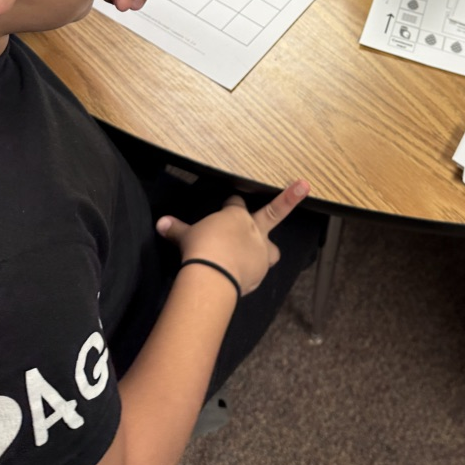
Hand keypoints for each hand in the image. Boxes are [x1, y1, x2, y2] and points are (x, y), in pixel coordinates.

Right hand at [156, 180, 309, 295]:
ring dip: (269, 252)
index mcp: (236, 216)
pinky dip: (252, 275)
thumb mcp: (185, 236)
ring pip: (272, 250)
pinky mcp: (259, 274)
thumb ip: (176, 229)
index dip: (232, 204)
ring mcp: (260, 252)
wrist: (213, 274)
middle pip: (273, 213)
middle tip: (304, 185)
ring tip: (264, 256)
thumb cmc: (200, 247)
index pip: (235, 204)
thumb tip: (160, 223)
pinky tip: (243, 279)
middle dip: (288, 199)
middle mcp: (253, 230)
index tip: (229, 202)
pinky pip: (258, 273)